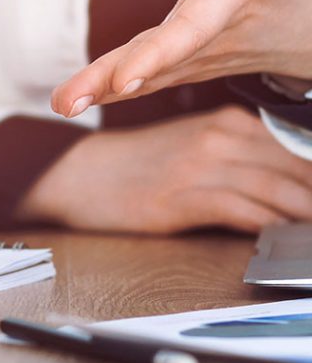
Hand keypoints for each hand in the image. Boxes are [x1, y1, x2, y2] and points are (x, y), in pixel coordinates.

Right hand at [19, 106, 311, 233]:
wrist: (75, 174)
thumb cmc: (133, 167)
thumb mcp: (191, 149)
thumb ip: (238, 159)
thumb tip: (288, 191)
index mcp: (226, 123)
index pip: (298, 148)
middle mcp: (219, 137)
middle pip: (295, 168)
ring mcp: (199, 165)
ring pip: (276, 188)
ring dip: (305, 214)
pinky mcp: (180, 195)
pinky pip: (241, 210)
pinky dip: (270, 226)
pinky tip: (283, 239)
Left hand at [52, 0, 311, 117]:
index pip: (194, 27)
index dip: (158, 53)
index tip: (124, 80)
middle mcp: (215, 32)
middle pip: (158, 58)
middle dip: (111, 79)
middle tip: (65, 103)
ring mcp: (202, 52)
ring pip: (148, 71)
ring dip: (101, 88)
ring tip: (61, 104)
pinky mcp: (190, 59)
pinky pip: (150, 74)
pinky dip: (111, 86)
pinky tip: (74, 99)